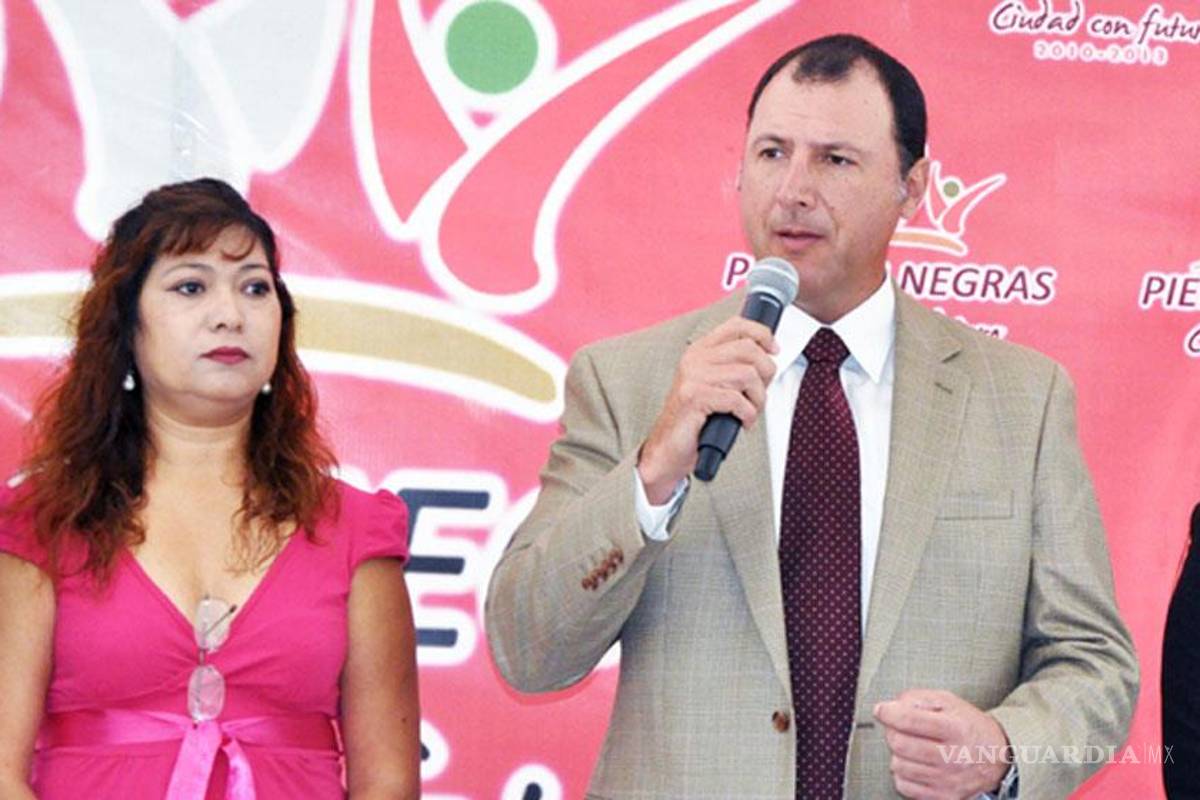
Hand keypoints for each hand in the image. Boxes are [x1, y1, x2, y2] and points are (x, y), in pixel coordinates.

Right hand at [637, 317, 776, 502]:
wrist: (668, 448)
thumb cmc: (694, 421)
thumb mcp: (714, 386)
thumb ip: (733, 367)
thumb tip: (768, 356)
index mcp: (699, 351)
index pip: (736, 325)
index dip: (762, 334)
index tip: (774, 350)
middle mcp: (695, 359)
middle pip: (748, 348)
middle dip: (765, 372)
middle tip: (759, 393)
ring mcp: (693, 377)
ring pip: (748, 374)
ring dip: (758, 398)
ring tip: (750, 412)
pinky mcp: (694, 397)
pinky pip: (738, 400)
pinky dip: (748, 415)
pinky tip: (742, 423)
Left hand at [874, 689, 1010, 799]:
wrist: (997, 757)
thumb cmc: (968, 726)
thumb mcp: (948, 702)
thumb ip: (918, 699)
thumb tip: (890, 706)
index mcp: (955, 729)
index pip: (909, 720)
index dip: (888, 712)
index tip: (881, 710)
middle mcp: (952, 757)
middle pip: (899, 744)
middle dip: (892, 732)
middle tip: (898, 728)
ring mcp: (948, 781)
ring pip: (898, 766)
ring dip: (898, 754)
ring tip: (912, 747)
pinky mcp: (944, 798)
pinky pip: (904, 786)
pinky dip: (903, 774)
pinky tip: (915, 765)